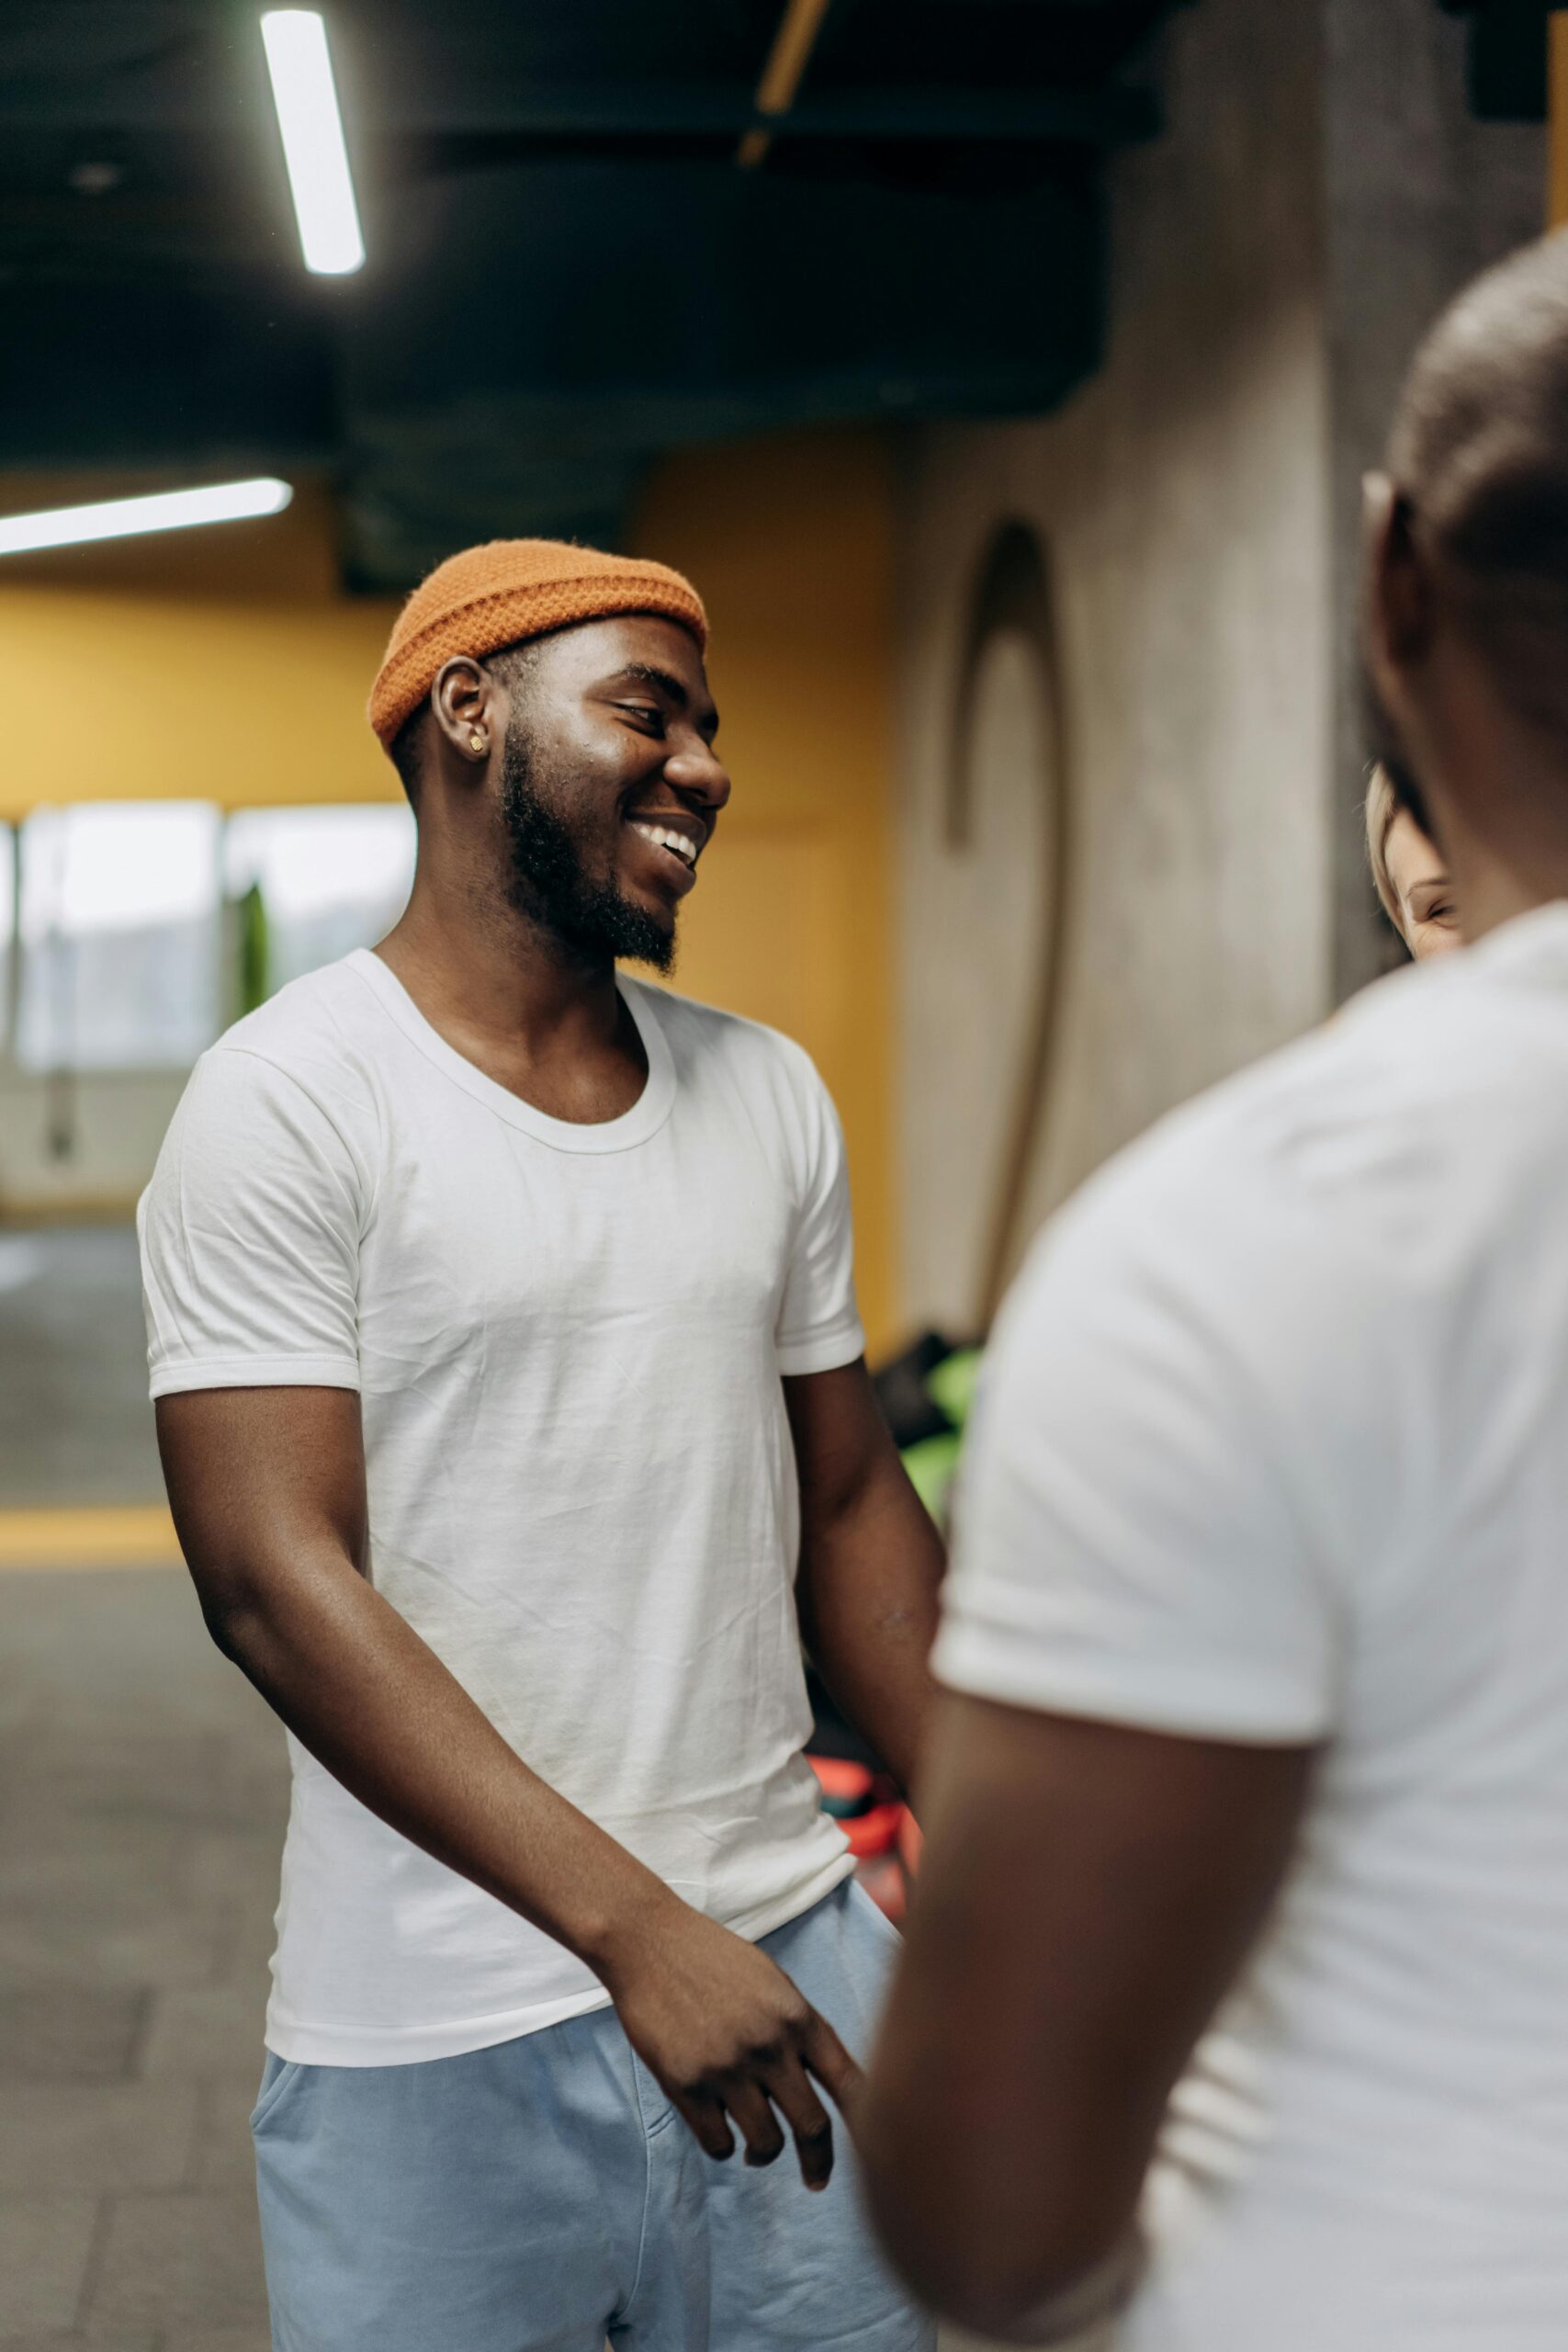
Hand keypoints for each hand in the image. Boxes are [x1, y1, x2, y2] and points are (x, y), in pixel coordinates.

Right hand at [601, 1897, 861, 2189]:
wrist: (648, 1941)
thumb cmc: (713, 1958)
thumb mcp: (772, 1982)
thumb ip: (799, 2029)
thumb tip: (825, 2083)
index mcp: (797, 2016)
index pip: (850, 2083)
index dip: (868, 2124)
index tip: (877, 2152)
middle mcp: (769, 2044)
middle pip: (813, 2127)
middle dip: (819, 2163)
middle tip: (816, 2180)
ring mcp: (726, 2067)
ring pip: (765, 2144)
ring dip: (763, 2154)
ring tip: (756, 2151)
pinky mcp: (685, 2085)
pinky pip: (718, 2143)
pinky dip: (723, 2145)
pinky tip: (720, 2129)